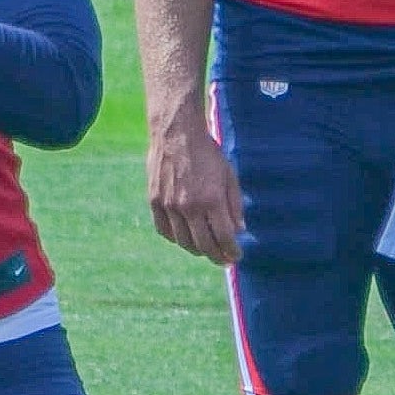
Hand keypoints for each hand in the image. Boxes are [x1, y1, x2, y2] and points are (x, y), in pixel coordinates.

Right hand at [147, 119, 243, 264]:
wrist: (177, 133)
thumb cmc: (208, 154)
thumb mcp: (229, 176)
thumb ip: (235, 205)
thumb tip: (239, 231)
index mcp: (212, 200)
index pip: (224, 237)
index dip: (232, 251)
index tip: (236, 256)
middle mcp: (190, 207)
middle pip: (204, 245)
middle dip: (217, 256)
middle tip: (224, 260)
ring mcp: (170, 206)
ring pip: (183, 241)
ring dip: (197, 250)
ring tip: (206, 250)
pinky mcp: (155, 201)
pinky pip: (164, 230)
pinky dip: (176, 239)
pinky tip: (184, 238)